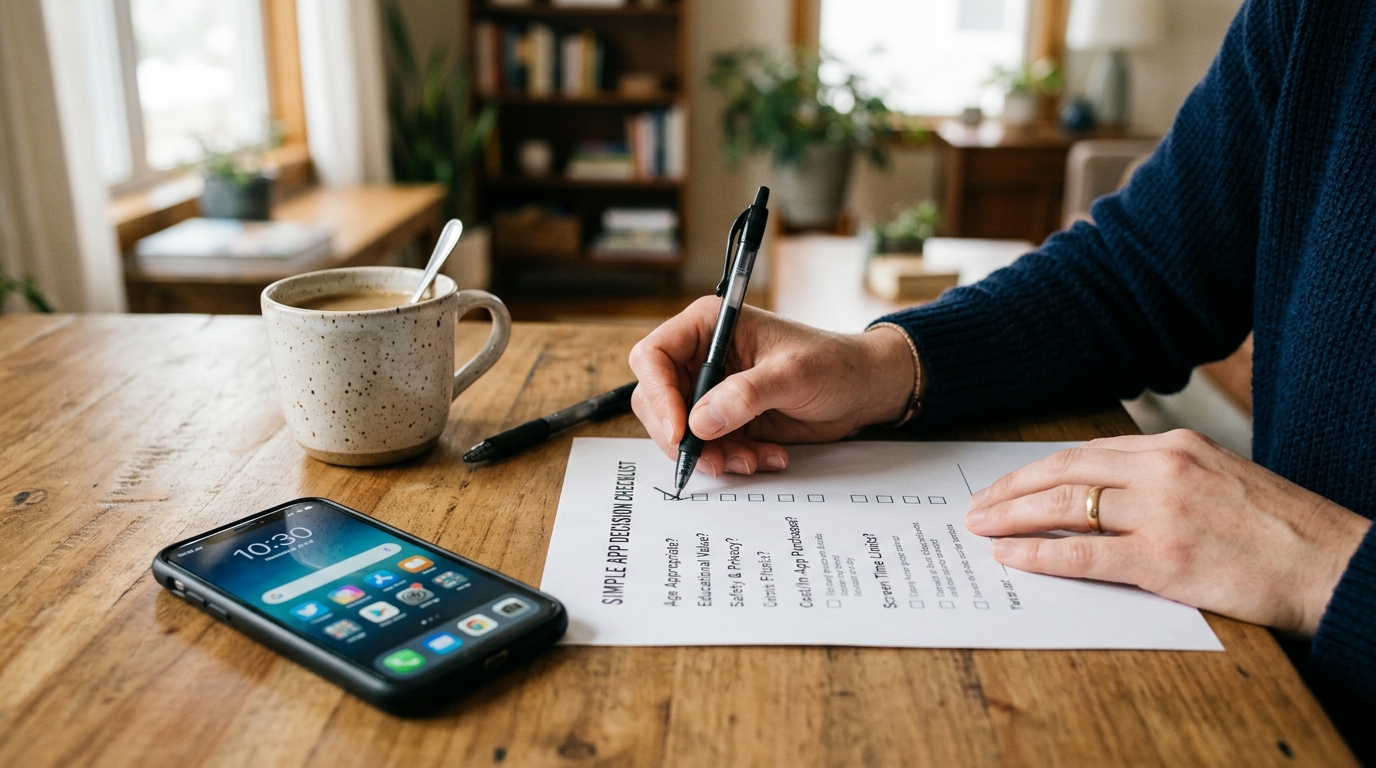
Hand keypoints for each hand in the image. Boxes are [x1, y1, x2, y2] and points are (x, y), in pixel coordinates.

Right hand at [628, 297, 917, 476]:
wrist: (864, 390)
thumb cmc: (834, 364)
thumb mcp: (793, 375)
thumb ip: (746, 396)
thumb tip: (700, 421)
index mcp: (709, 326)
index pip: (654, 356)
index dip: (658, 394)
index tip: (679, 430)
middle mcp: (702, 357)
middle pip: (657, 400)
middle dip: (682, 436)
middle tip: (714, 459)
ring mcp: (712, 390)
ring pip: (680, 431)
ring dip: (711, 454)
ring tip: (752, 459)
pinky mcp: (726, 419)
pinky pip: (709, 447)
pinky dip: (732, 459)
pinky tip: (766, 456)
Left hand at [965, 429, 1371, 634]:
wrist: (1335, 566)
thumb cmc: (1281, 530)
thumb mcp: (1220, 478)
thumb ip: (1163, 478)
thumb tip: (1103, 494)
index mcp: (1175, 446)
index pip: (1085, 452)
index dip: (1036, 471)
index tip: (1007, 485)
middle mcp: (1163, 470)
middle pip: (1063, 471)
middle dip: (1011, 490)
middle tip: (976, 506)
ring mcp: (1162, 513)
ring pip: (1065, 506)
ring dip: (1013, 518)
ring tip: (982, 529)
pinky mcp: (1164, 559)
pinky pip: (1083, 554)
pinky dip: (1039, 554)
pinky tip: (1012, 557)